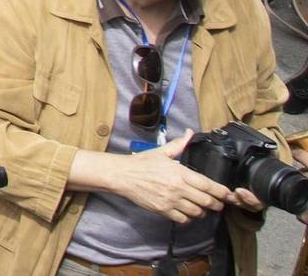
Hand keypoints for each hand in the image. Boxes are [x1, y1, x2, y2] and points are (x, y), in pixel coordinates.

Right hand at [105, 131, 233, 222]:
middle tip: (218, 204)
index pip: (209, 185)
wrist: (122, 175)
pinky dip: (188, 218)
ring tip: (202, 208)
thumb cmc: (142, 163)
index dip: (222, 192)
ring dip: (202, 211)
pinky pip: (183, 219)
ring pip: (197, 212)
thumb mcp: (162, 152)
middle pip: (207, 201)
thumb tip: (190, 133)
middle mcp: (178, 188)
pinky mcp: (163, 210)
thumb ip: (179, 144)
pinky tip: (187, 212)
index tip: (229, 195)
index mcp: (180, 172)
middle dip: (217, 204)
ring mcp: (171, 200)